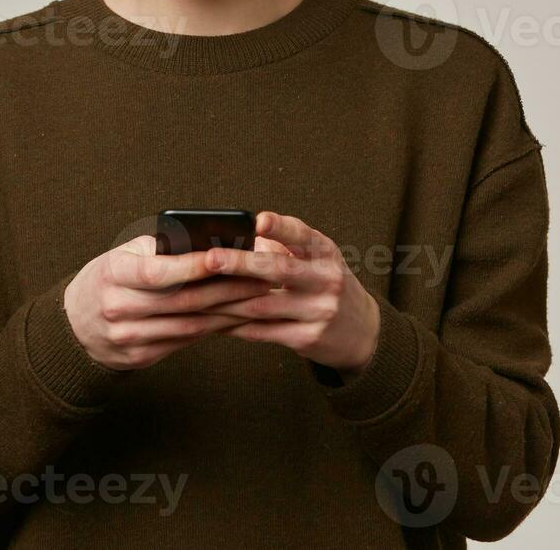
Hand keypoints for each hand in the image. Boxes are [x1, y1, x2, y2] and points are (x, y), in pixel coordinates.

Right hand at [64, 234, 274, 370]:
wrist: (75, 325)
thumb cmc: (109, 278)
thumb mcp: (122, 255)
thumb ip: (159, 249)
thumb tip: (208, 244)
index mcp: (113, 274)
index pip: (158, 271)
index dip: (193, 266)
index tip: (226, 256)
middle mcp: (118, 308)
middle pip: (182, 301)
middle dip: (227, 289)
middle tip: (262, 277)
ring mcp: (129, 337)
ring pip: (189, 325)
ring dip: (228, 311)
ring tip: (257, 297)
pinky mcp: (140, 357)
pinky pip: (184, 341)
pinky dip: (212, 328)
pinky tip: (234, 316)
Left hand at [198, 212, 380, 375]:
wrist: (363, 332)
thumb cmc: (326, 284)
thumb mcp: (316, 259)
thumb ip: (281, 246)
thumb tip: (234, 234)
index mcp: (326, 252)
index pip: (303, 235)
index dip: (281, 227)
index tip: (259, 221)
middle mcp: (326, 280)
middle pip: (279, 269)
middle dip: (241, 263)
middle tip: (210, 258)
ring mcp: (319, 311)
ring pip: (262, 305)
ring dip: (225, 300)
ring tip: (195, 293)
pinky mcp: (308, 339)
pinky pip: (262, 332)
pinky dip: (234, 326)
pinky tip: (212, 320)